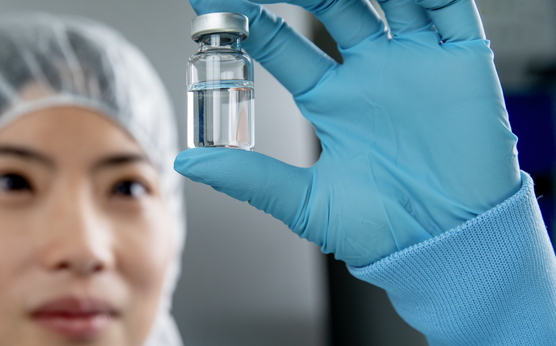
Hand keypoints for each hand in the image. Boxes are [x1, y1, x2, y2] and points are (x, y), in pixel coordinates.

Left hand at [175, 0, 520, 265]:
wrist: (445, 251)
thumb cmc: (382, 231)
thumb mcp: (304, 202)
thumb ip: (248, 177)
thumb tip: (185, 165)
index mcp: (329, 99)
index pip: (280, 42)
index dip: (246, 19)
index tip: (211, 4)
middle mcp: (367, 72)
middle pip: (327, 5)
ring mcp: (411, 62)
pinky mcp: (459, 63)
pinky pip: (447, 9)